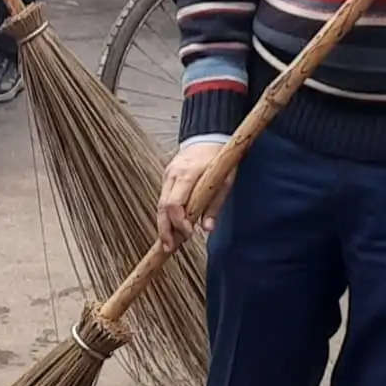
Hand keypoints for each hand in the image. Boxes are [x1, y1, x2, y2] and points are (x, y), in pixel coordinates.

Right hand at [158, 134, 229, 248]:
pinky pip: (163, 199)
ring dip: (163, 225)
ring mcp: (167, 175)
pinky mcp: (167, 178)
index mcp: (188, 174)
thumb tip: (207, 228)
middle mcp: (173, 174)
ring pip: (160, 205)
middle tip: (168, 248)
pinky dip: (166, 216)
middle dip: (164, 230)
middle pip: (162, 207)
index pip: (175, 204)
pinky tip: (171, 228)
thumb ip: (215, 205)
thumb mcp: (225, 181)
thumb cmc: (220, 159)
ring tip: (168, 243)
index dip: (179, 222)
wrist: (208, 137)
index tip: (188, 234)